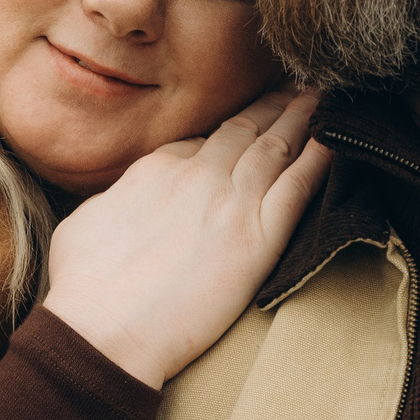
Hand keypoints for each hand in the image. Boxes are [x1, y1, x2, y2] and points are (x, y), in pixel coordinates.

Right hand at [41, 88, 330, 387]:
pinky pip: (299, 185)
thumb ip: (117, 199)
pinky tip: (336, 137)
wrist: (104, 330)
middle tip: (295, 89)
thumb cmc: (82, 287)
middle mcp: (197, 174)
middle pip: (244, 130)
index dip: (227, 131)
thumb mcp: (85, 221)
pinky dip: (321, 157)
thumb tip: (126, 198)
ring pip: (276, 146)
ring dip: (301, 118)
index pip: (201, 142)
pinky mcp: (258, 237)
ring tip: (320, 99)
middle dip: (272, 107)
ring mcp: (231, 202)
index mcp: (155, 169)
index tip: (243, 125)